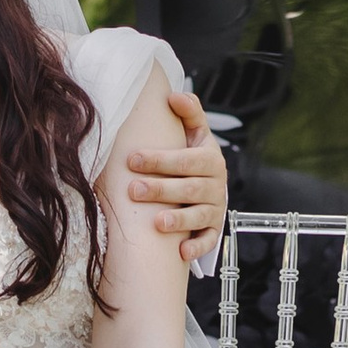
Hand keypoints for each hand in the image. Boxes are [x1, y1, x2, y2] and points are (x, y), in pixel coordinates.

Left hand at [126, 81, 227, 262]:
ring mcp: (215, 209)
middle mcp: (215, 185)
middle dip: (161, 189)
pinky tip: (180, 252)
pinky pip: (208, 241)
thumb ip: (189, 113)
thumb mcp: (195, 132)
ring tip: (156, 223)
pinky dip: (197, 248)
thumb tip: (173, 95)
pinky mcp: (213, 230)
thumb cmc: (193, 155)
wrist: (210, 182)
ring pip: (198, 216)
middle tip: (133, 190)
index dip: (159, 160)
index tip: (132, 159)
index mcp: (210, 159)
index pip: (185, 159)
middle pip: (188, 189)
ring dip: (179, 220)